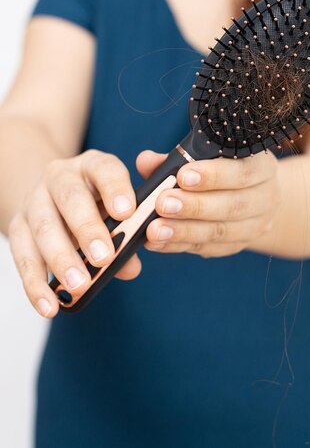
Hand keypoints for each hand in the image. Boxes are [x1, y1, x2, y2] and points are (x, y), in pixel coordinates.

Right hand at [8, 149, 140, 317]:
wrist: (52, 196)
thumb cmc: (95, 203)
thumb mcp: (115, 208)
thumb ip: (128, 232)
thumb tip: (130, 267)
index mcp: (92, 166)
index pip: (104, 169)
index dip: (115, 188)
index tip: (126, 212)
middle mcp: (60, 176)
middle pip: (71, 197)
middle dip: (87, 228)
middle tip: (104, 257)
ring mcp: (35, 200)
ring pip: (44, 227)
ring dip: (61, 259)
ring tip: (79, 285)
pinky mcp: (17, 226)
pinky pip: (23, 256)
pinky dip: (36, 283)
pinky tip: (50, 304)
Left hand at [136, 149, 279, 257]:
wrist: (254, 191)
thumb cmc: (222, 165)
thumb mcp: (206, 154)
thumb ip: (177, 156)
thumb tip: (146, 161)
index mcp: (262, 165)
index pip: (242, 172)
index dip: (213, 175)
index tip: (182, 176)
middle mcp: (267, 196)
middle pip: (233, 205)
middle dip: (194, 206)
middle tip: (162, 204)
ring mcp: (257, 225)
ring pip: (221, 231)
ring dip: (184, 231)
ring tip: (154, 230)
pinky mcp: (239, 244)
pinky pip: (209, 248)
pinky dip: (180, 245)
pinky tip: (157, 242)